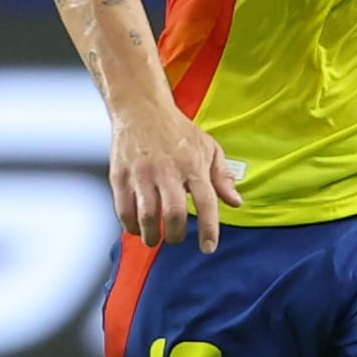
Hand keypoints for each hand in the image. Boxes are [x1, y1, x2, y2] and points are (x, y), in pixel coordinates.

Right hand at [111, 101, 244, 252]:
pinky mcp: (120, 175)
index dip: (209, 229)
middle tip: (175, 238)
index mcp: (193, 164)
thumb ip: (222, 177)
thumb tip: (236, 203)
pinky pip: (124, 209)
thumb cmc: (178, 130)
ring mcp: (141, 173)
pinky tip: (136, 228)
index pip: (206, 202)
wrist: (141, 108)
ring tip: (154, 239)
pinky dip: (130, 225)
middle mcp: (167, 169)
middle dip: (175, 235)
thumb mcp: (208, 148)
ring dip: (151, 235)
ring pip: (147, 215)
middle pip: (173, 213)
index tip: (208, 247)